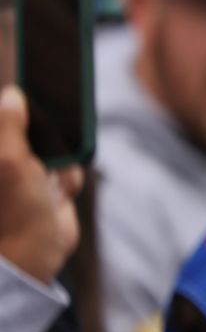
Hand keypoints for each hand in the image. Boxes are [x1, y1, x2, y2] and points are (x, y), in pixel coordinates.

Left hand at [0, 85, 81, 284]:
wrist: (32, 258)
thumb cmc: (12, 212)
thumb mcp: (9, 161)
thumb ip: (8, 125)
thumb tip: (12, 94)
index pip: (9, 116)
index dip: (20, 99)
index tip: (36, 73)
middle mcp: (8, 157)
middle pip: (31, 125)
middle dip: (47, 128)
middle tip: (57, 120)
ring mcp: (28, 172)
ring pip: (56, 146)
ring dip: (62, 160)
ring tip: (53, 182)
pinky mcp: (48, 187)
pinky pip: (68, 168)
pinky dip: (70, 177)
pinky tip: (61, 194)